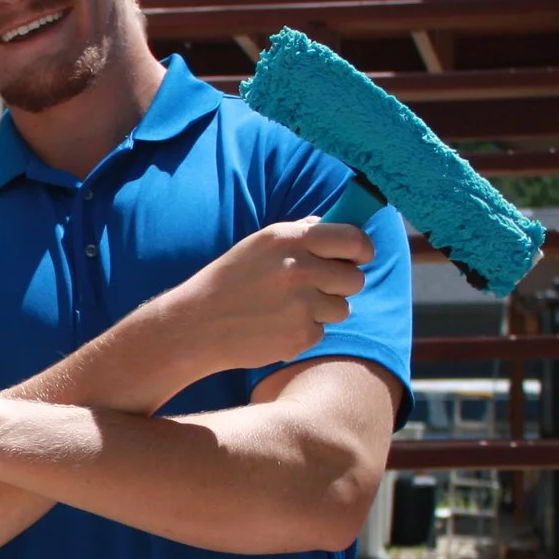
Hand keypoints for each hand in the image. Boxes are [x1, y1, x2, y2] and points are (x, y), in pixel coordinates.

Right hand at [142, 218, 371, 374]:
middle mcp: (299, 268)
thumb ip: (300, 233)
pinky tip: (277, 326)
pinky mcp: (301, 335)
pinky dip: (304, 330)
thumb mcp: (259, 245)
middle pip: (355, 278)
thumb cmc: (228, 282)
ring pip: (342, 307)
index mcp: (290, 239)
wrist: (195, 326)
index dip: (363, 249)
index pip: (353, 238)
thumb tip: (333, 224)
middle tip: (318, 287)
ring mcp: (302, 304)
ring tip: (289, 308)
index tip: (360, 256)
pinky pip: (322, 330)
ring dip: (324, 309)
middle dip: (342, 283)